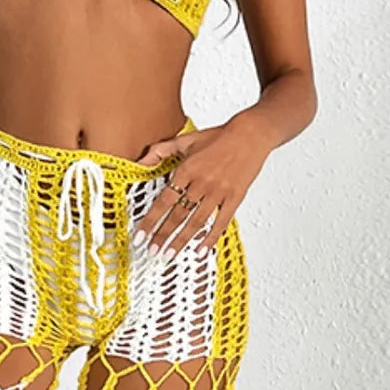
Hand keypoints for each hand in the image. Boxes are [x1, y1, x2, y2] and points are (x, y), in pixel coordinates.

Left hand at [132, 112, 271, 255]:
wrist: (250, 134)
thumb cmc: (218, 137)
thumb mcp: (186, 140)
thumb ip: (160, 151)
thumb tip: (139, 161)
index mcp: (187, 169)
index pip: (164, 201)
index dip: (150, 220)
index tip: (140, 235)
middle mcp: (202, 182)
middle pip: (178, 214)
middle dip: (163, 235)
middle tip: (152, 251)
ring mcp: (219, 191)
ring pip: (196, 221)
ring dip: (181, 240)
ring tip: (169, 255)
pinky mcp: (235, 197)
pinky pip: (221, 222)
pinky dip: (210, 238)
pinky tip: (200, 250)